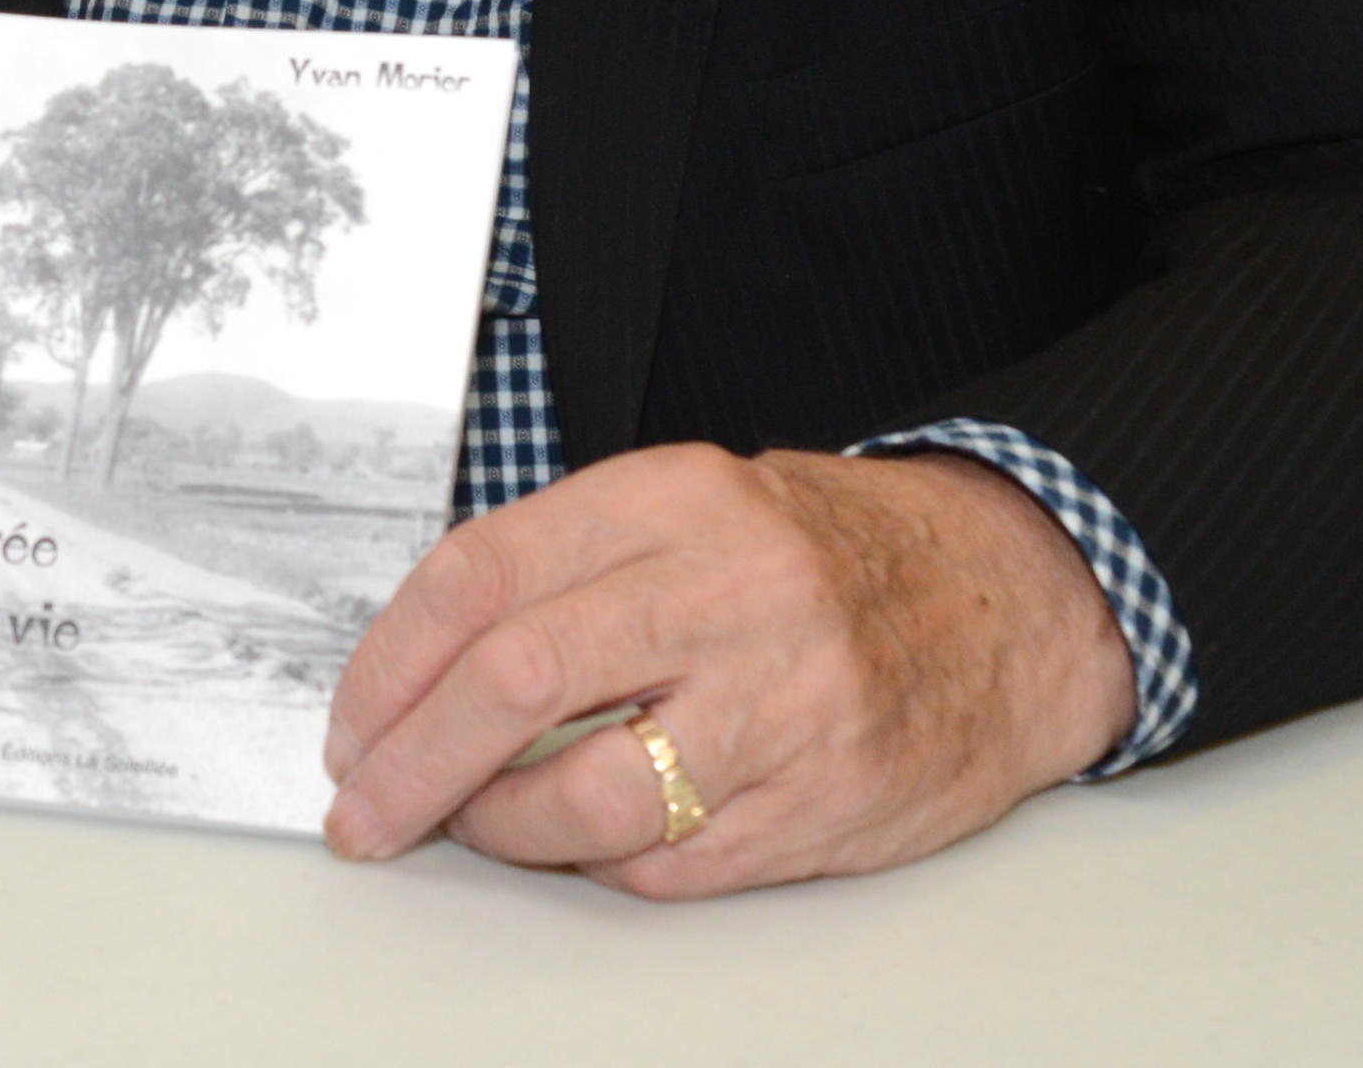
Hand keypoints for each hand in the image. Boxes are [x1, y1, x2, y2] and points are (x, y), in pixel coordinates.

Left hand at [320, 445, 1137, 895]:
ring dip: (497, 829)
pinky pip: (668, 863)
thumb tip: (414, 666)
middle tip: (363, 807)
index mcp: (677, 496)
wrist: (1012, 598)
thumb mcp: (693, 506)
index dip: (387, 660)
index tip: (350, 720)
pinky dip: (599, 865)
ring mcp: (786, 704)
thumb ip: (568, 564)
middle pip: (516, 679)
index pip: (482, 573)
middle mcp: (729, 591)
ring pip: (587, 795)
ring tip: (472, 825)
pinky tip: (584, 844)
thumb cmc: (826, 554)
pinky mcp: (827, 803)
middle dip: (411, 761)